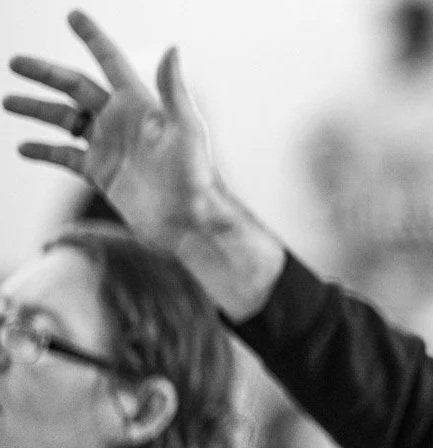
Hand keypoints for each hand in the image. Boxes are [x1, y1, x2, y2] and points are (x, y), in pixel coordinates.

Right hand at [4, 11, 282, 319]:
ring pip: (65, 120)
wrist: (189, 222)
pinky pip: (66, 157)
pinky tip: (23, 147)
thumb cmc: (194, 176)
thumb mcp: (186, 129)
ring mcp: (109, 147)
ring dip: (37, 109)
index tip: (73, 16)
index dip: (93, 38)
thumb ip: (173, 90)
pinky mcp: (102, 173)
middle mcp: (122, 121)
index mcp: (140, 105)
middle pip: (76, 87)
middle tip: (14, 61)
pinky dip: (44, 150)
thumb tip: (173, 48)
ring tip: (7, 101)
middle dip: (46, 73)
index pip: (111, 62)